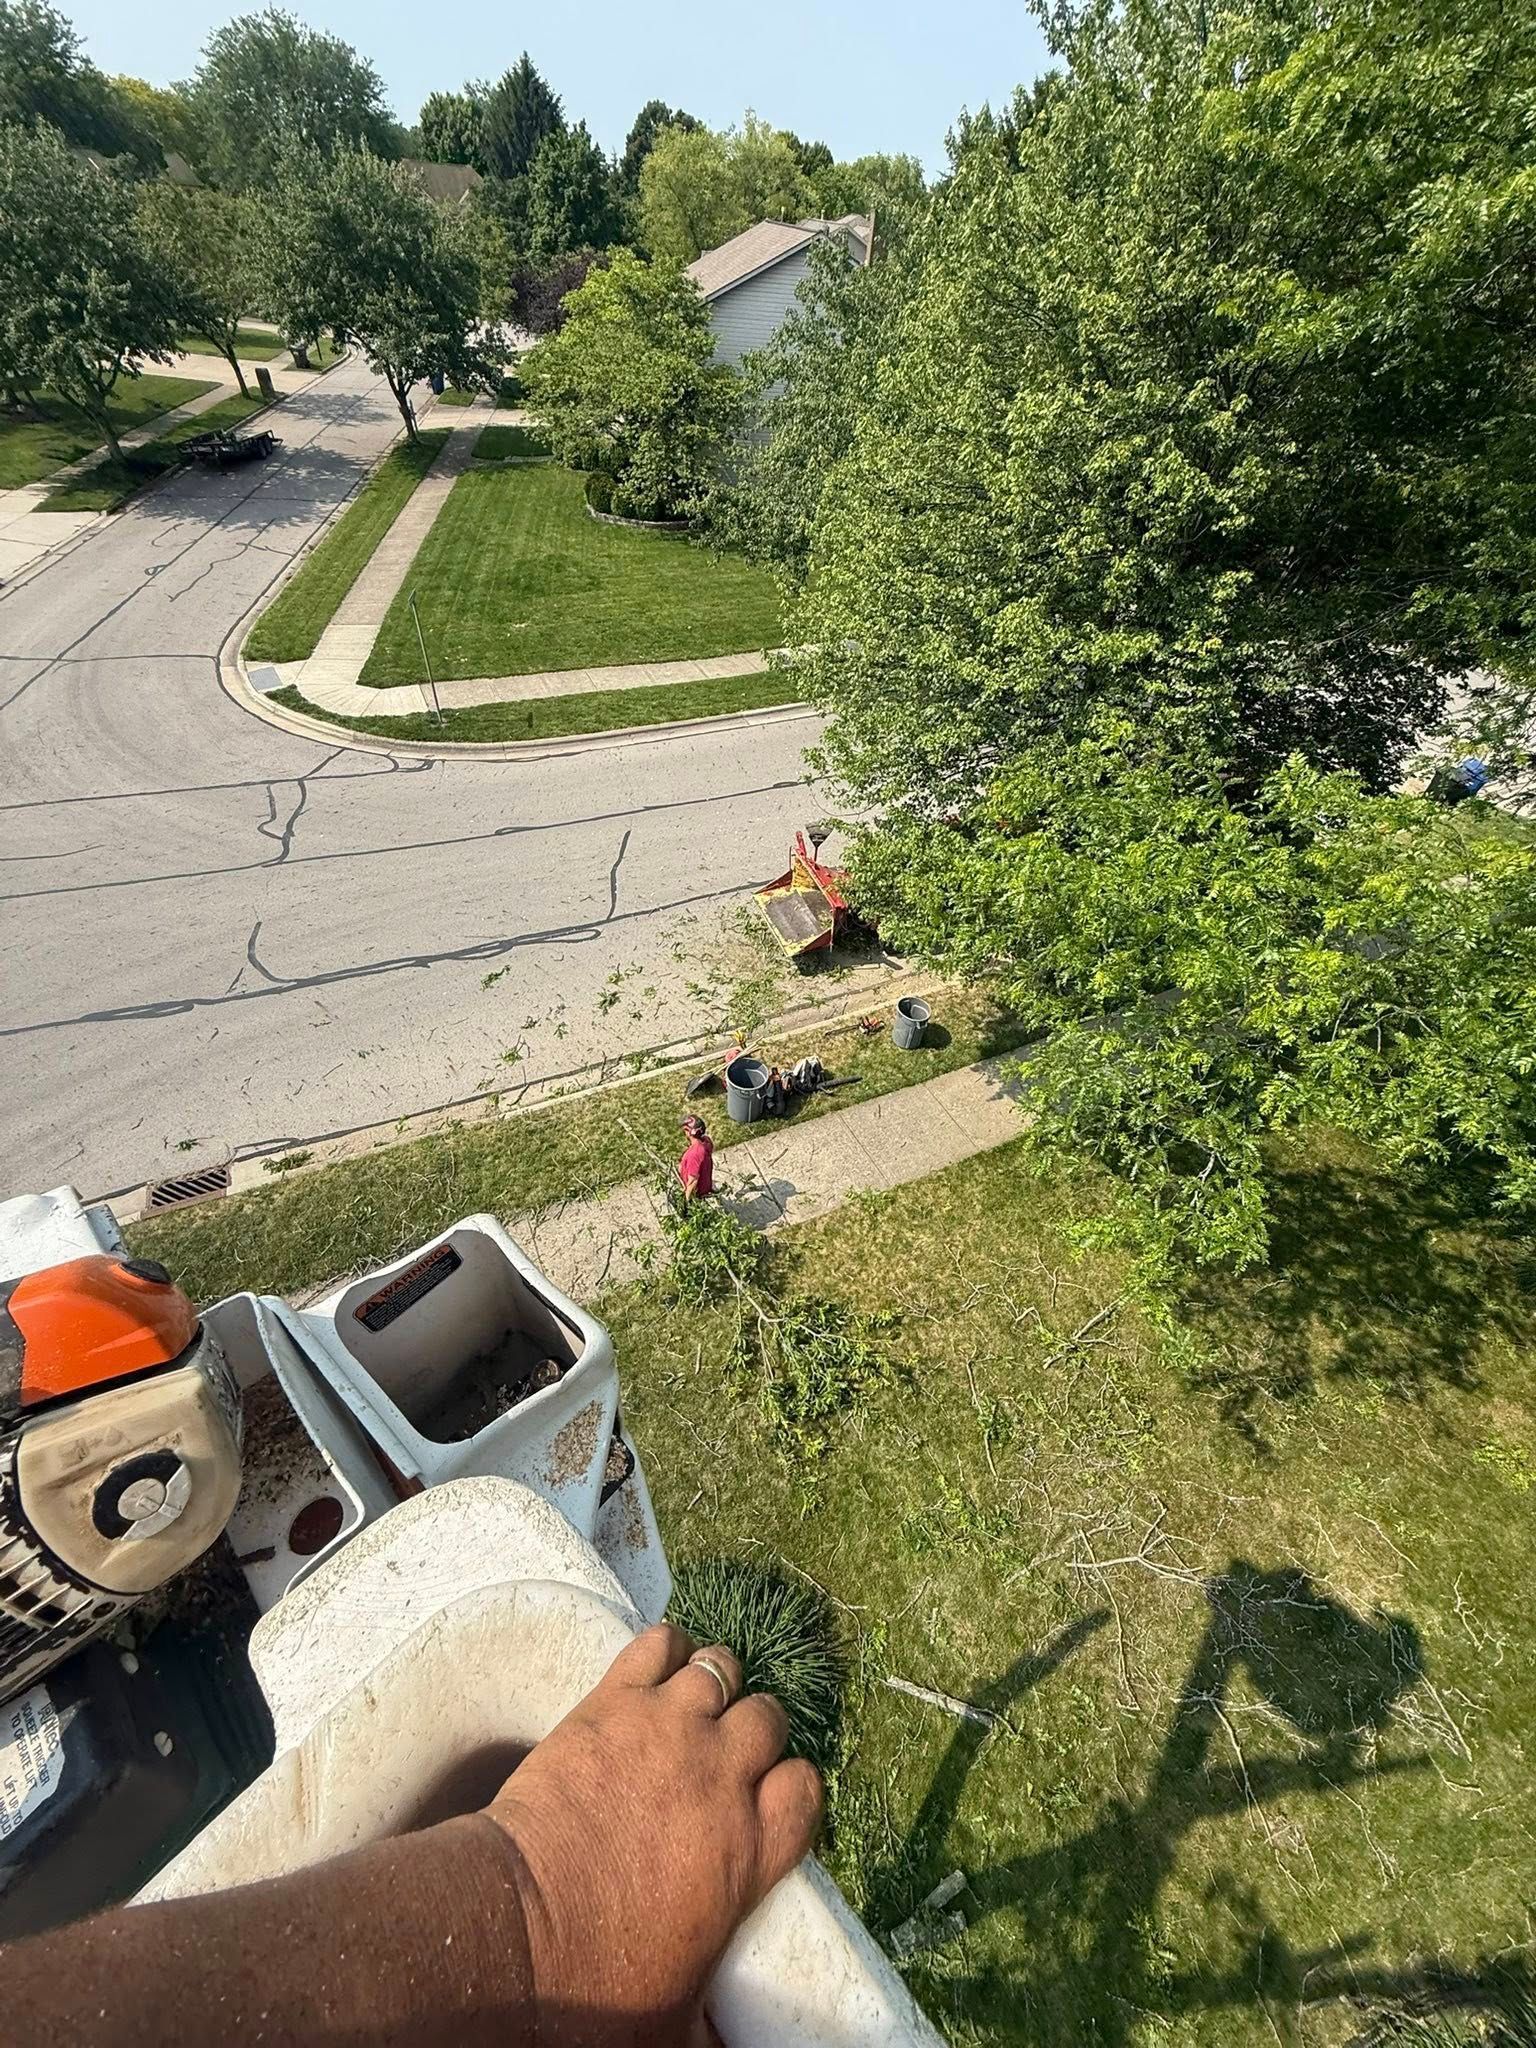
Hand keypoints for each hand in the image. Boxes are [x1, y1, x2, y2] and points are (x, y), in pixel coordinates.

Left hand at [484, 1622, 823, 2046]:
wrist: (516, 1935)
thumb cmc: (596, 1989)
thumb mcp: (677, 2016)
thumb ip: (712, 2021)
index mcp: (752, 1851)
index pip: (806, 1786)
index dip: (787, 1784)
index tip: (764, 1792)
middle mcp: (722, 1779)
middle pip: (768, 1716)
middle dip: (751, 1726)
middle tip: (721, 1744)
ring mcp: (669, 1731)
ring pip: (720, 1668)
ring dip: (711, 1680)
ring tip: (689, 1698)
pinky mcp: (613, 1703)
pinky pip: (658, 1642)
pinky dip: (663, 1645)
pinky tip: (653, 1664)